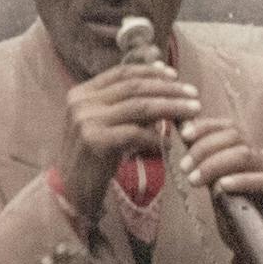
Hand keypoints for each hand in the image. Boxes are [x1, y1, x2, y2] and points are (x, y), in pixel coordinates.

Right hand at [58, 58, 197, 214]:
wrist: (69, 191)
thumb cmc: (92, 157)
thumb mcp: (103, 124)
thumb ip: (124, 106)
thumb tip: (159, 85)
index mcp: (82, 92)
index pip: (121, 72)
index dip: (150, 71)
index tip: (174, 75)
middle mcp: (81, 102)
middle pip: (134, 87)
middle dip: (168, 89)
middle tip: (193, 94)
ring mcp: (86, 121)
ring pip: (139, 107)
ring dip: (171, 108)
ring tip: (192, 112)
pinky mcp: (95, 141)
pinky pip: (135, 133)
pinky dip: (155, 137)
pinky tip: (167, 144)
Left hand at [171, 117, 262, 233]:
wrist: (260, 253)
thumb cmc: (238, 221)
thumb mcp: (216, 191)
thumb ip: (206, 169)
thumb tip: (184, 142)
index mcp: (245, 156)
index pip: (229, 128)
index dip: (206, 126)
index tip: (183, 134)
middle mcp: (261, 161)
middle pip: (236, 137)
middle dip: (205, 148)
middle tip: (185, 167)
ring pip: (246, 155)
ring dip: (215, 164)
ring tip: (195, 180)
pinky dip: (241, 180)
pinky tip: (222, 187)